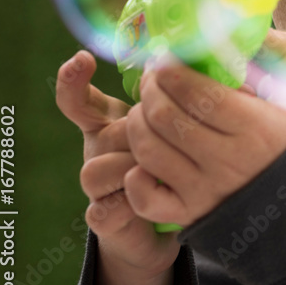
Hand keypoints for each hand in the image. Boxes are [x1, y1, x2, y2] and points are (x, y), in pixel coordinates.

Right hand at [55, 51, 179, 279]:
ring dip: (134, 168)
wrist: (162, 225)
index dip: (73, 81)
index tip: (83, 59)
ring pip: (97, 169)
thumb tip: (213, 69)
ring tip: (166, 170)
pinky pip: (105, 207)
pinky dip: (131, 204)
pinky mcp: (101, 217)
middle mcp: (97, 151)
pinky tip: (153, 197)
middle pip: (107, 133)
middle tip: (175, 141)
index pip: (80, 100)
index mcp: (112, 124)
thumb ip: (189, 101)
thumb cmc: (177, 164)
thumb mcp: (183, 128)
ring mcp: (95, 186)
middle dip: (141, 136)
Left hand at [124, 31, 285, 226]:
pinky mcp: (189, 214)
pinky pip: (145, 198)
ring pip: (148, 150)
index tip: (167, 58)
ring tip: (147, 106)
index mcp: (258, 127)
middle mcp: (230, 161)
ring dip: (138, 121)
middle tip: (153, 76)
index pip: (199, 93)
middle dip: (150, 88)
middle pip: (166, 117)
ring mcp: (207, 191)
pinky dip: (135, 177)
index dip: (173, 71)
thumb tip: (246, 25)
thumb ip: (283, 51)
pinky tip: (143, 160)